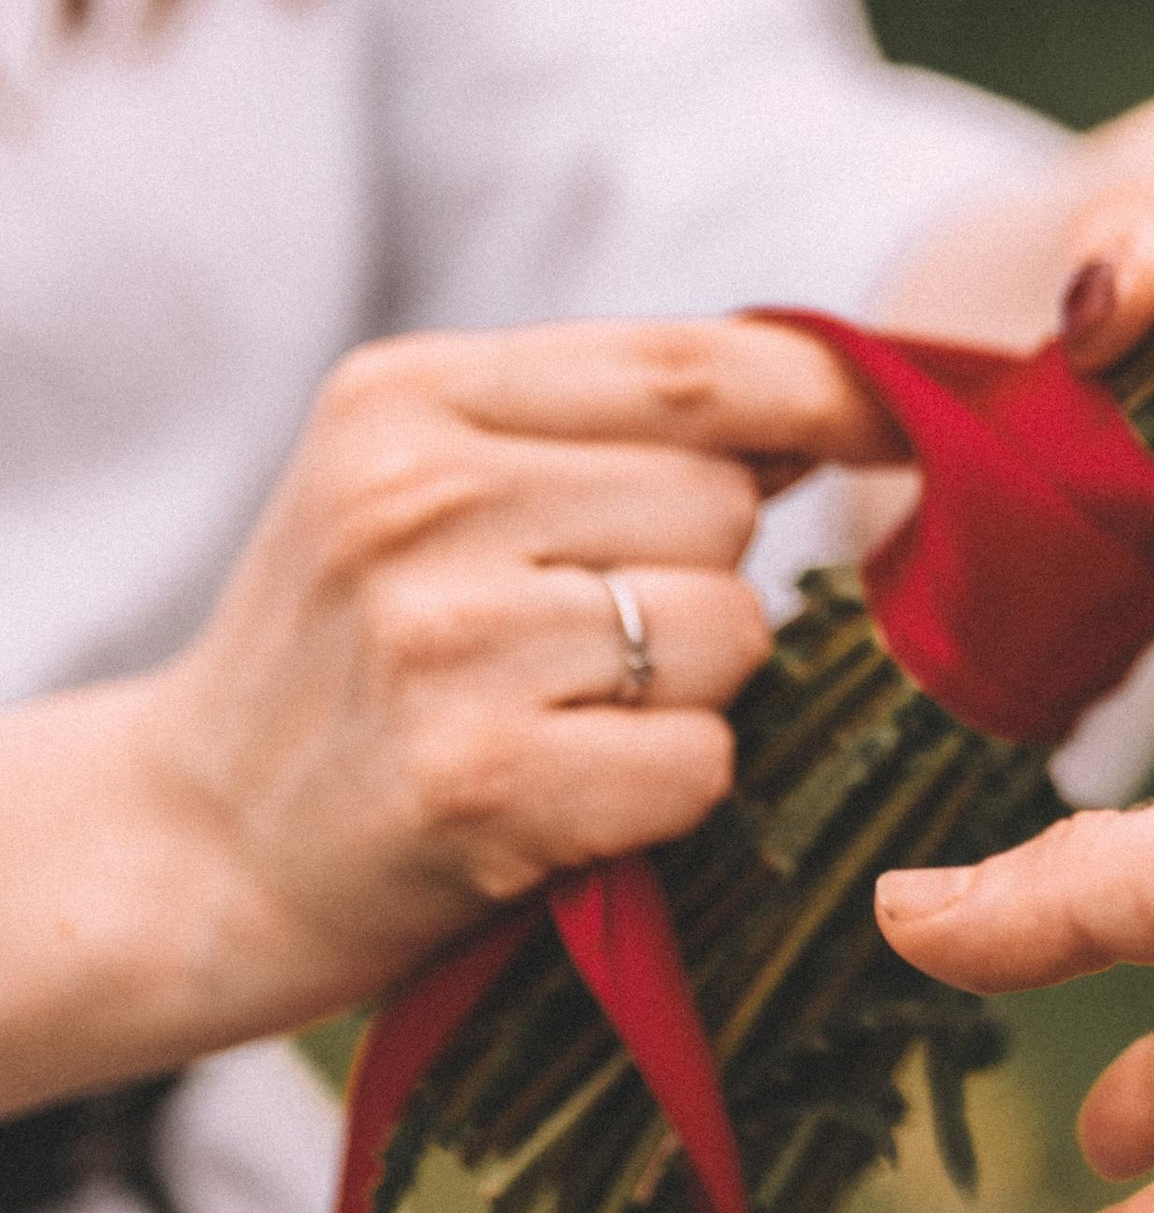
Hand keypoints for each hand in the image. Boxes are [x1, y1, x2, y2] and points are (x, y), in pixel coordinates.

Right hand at [119, 316, 885, 1052]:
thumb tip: (830, 401)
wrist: (188, 847)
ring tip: (559, 716)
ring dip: (692, 692)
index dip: (827, 395)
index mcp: (407, 398)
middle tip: (582, 643)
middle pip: (726, 504)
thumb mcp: (421, 486)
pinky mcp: (475, 784)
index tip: (906, 425)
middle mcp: (416, 500)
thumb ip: (599, 428)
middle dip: (707, 576)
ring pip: (730, 631)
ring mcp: (441, 641)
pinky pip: (701, 762)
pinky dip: (667, 794)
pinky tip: (563, 797)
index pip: (691, 365)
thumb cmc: (351, 656)